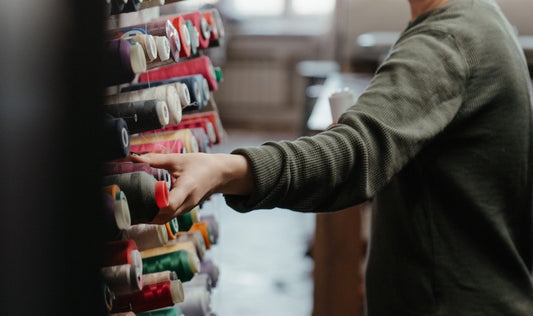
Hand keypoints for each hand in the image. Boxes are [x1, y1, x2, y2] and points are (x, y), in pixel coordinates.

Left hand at [131, 152, 252, 223]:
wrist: (218, 174)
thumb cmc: (200, 165)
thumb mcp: (178, 159)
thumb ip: (155, 160)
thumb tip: (134, 158)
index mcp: (187, 187)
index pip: (170, 203)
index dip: (155, 205)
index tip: (141, 199)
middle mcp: (187, 202)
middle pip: (163, 216)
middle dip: (145, 214)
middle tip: (126, 207)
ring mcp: (186, 209)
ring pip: (164, 219)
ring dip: (149, 217)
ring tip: (132, 209)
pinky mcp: (184, 210)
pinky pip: (168, 217)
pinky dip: (156, 215)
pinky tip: (145, 208)